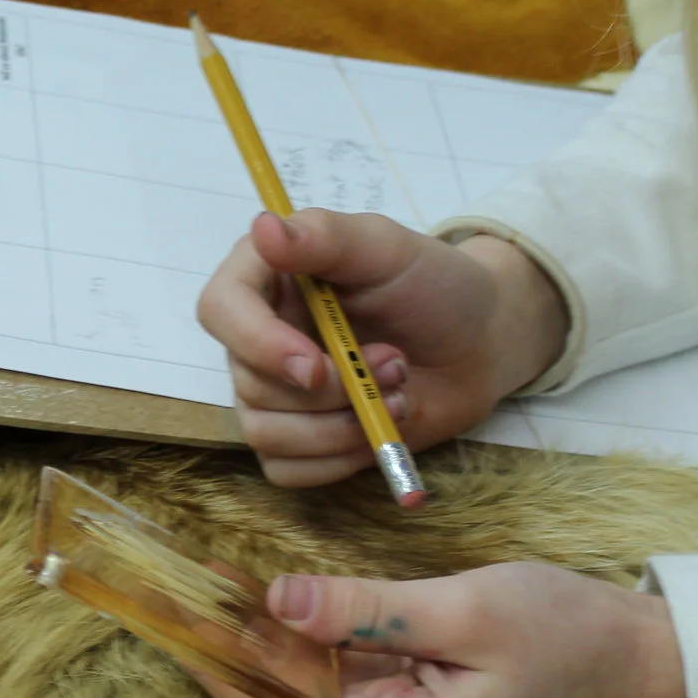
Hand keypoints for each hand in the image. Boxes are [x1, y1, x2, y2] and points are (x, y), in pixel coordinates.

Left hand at [191, 563, 687, 697]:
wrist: (647, 655)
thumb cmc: (570, 632)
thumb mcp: (466, 608)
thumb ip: (368, 608)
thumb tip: (278, 602)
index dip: (230, 676)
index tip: (180, 631)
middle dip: (232, 663)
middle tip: (174, 609)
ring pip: (317, 693)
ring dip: (264, 650)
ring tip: (207, 599)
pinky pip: (349, 676)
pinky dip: (308, 643)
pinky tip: (274, 606)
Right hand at [194, 210, 566, 487]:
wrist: (477, 344)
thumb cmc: (433, 286)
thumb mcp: (387, 248)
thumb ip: (326, 237)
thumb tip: (263, 227)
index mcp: (267, 278)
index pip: (220, 309)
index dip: (257, 344)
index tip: (313, 366)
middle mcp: (258, 336)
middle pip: (249, 384)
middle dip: (332, 390)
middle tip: (395, 365)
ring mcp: (274, 392)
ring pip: (266, 434)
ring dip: (341, 427)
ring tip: (398, 395)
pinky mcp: (298, 439)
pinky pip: (288, 470)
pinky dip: (338, 459)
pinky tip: (379, 429)